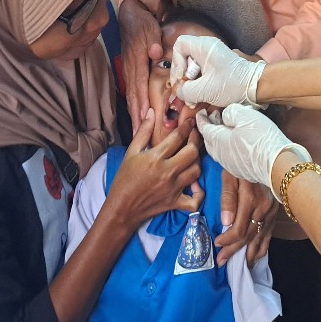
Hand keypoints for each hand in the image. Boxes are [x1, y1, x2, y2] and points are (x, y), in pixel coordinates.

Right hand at [106, 108, 203, 227]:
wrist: (122, 208)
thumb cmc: (124, 179)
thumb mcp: (130, 153)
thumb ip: (143, 132)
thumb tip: (151, 113)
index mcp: (156, 158)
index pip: (177, 137)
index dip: (187, 127)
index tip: (190, 122)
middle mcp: (168, 172)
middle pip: (192, 153)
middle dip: (195, 141)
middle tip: (194, 137)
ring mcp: (174, 188)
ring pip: (196, 171)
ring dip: (196, 162)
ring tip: (191, 157)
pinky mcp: (176, 202)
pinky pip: (195, 200)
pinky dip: (199, 194)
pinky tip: (195, 186)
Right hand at [118, 0, 162, 131]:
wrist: (130, 16)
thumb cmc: (143, 23)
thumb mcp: (149, 29)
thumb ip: (152, 42)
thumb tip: (155, 52)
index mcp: (137, 61)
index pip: (139, 84)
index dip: (142, 100)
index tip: (145, 115)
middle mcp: (131, 69)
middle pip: (133, 95)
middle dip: (137, 116)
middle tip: (140, 134)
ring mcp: (129, 71)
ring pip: (131, 96)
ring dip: (134, 114)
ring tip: (137, 133)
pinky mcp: (130, 72)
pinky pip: (131, 92)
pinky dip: (133, 106)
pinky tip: (136, 117)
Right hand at [170, 35, 265, 107]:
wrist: (256, 87)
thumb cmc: (233, 85)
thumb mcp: (204, 90)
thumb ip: (185, 91)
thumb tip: (179, 91)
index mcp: (204, 46)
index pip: (179, 45)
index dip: (176, 62)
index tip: (182, 78)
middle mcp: (208, 48)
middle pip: (184, 59)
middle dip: (183, 77)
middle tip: (186, 91)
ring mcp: (213, 57)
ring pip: (192, 68)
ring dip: (191, 84)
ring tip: (194, 99)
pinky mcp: (217, 67)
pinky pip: (201, 73)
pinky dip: (199, 85)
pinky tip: (201, 98)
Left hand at [196, 105, 309, 191]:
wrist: (277, 164)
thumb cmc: (261, 138)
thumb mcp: (245, 115)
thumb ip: (231, 112)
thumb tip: (226, 115)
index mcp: (218, 140)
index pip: (204, 128)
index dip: (202, 119)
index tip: (201, 113)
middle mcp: (220, 155)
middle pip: (208, 140)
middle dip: (209, 128)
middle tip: (215, 117)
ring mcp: (230, 165)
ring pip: (217, 150)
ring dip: (218, 138)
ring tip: (226, 128)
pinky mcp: (241, 170)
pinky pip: (227, 157)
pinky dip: (227, 147)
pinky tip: (237, 142)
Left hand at [215, 171, 277, 267]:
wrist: (268, 156)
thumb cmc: (243, 162)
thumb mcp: (230, 174)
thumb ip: (228, 198)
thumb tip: (226, 223)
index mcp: (250, 199)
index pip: (239, 229)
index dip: (227, 240)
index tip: (217, 244)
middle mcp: (263, 209)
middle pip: (248, 237)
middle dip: (234, 251)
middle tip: (222, 262)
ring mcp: (271, 212)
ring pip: (259, 238)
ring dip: (248, 254)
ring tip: (238, 266)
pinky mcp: (275, 213)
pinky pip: (269, 234)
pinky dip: (262, 247)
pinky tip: (255, 256)